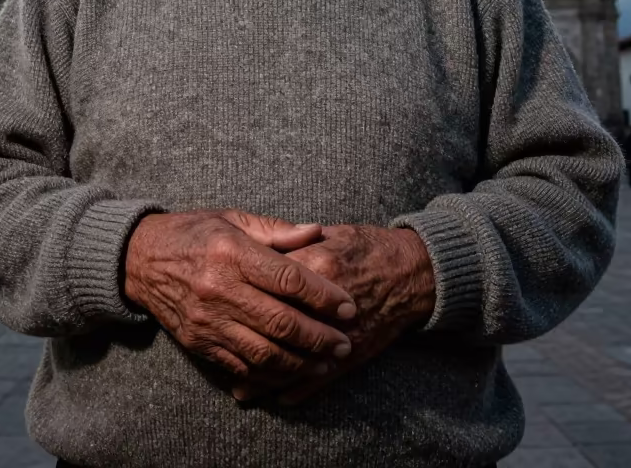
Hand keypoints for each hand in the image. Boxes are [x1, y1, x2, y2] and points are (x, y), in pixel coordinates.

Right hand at [123, 210, 357, 383]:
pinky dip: (270, 374)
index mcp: (232, 252)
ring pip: (264, 352)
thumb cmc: (194, 233)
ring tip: (327, 363)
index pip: (288, 280)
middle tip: (346, 343)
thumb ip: (277, 230)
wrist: (139, 260)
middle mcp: (219, 288)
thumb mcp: (233, 218)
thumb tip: (318, 231)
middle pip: (281, 322)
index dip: (324, 297)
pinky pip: (240, 366)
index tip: (348, 307)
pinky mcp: (198, 342)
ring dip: (301, 362)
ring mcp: (207, 319)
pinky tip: (292, 372)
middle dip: (320, 337)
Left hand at [233, 224, 433, 404]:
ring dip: (267, 376)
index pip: (271, 282)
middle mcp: (324, 302)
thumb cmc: (366, 246)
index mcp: (317, 264)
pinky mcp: (353, 352)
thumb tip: (257, 247)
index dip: (246, 291)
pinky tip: (277, 396)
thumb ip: (292, 240)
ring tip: (241, 387)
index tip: (225, 299)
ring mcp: (339, 331)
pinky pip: (321, 377)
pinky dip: (298, 389)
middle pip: (276, 325)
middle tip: (220, 345)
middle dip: (246, 338)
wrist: (410, 270)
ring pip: (295, 360)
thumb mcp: (328, 233)